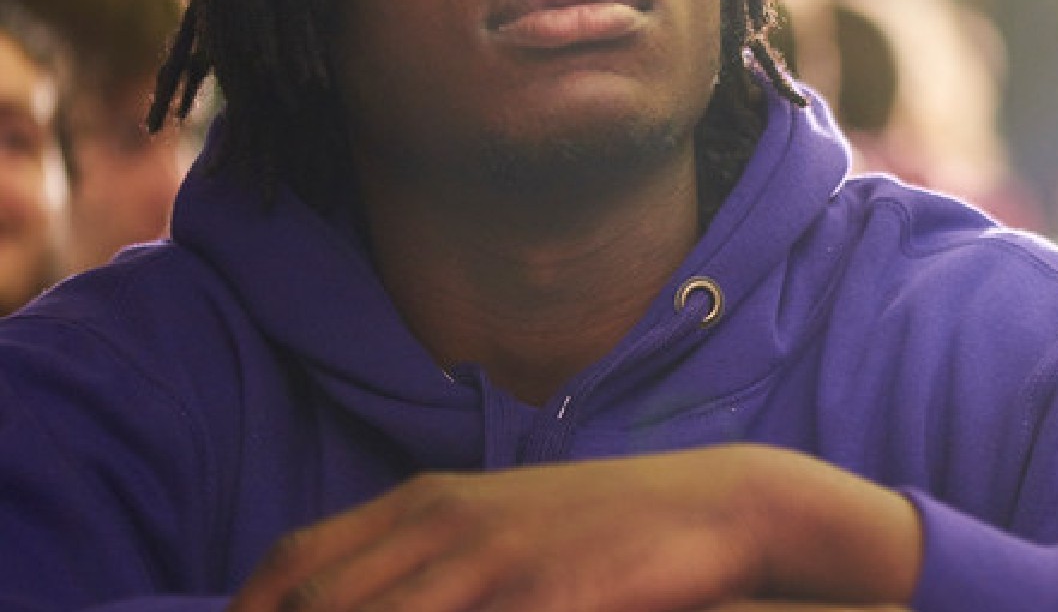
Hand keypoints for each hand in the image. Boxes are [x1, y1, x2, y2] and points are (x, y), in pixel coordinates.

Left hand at [229, 444, 921, 611]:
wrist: (715, 505)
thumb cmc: (605, 522)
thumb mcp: (505, 519)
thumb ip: (432, 551)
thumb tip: (362, 592)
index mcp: (427, 501)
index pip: (296, 562)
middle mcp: (444, 525)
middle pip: (317, 604)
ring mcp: (492, 564)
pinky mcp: (545, 601)